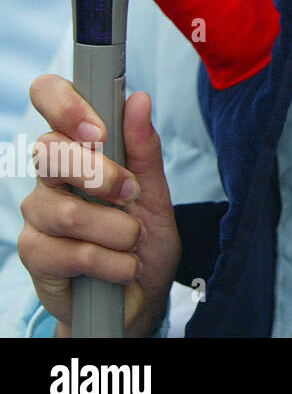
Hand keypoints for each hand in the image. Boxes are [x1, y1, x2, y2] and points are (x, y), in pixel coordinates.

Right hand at [17, 75, 180, 336]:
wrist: (139, 294)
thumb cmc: (144, 238)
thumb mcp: (155, 193)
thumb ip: (144, 149)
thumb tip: (138, 99)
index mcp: (79, 147)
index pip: (49, 98)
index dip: (65, 106)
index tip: (99, 132)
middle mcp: (50, 176)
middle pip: (49, 153)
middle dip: (100, 176)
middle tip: (129, 195)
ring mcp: (37, 213)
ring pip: (65, 211)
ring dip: (116, 230)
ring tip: (132, 240)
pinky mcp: (34, 253)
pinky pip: (70, 252)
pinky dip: (110, 261)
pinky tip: (120, 267)